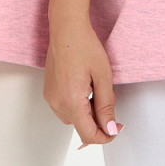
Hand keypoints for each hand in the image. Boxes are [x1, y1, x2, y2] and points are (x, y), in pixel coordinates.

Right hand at [44, 20, 119, 147]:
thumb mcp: (103, 78)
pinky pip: (65, 108)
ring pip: (73, 118)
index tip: (116, 129)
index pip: (88, 135)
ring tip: (94, 88)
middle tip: (108, 98)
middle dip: (98, 120)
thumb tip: (110, 129)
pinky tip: (84, 86)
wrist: (67, 28)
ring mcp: (51, 98)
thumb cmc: (85, 47)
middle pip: (81, 127)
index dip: (105, 137)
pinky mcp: (48, 92)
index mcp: (71, 102)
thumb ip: (106, 107)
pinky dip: (77, 104)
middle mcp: (57, 103)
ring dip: (87, 112)